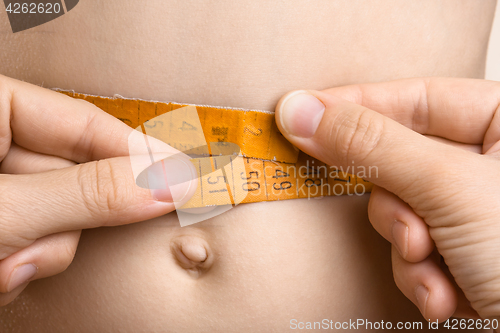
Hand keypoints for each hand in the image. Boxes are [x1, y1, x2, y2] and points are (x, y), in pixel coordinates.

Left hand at [0, 75, 194, 305]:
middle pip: (75, 173)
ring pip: (62, 211)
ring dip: (43, 249)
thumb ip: (88, 194)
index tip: (186, 175)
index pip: (84, 122)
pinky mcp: (4, 216)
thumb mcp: (6, 210)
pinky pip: (41, 233)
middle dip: (68, 222)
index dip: (138, 152)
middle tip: (44, 249)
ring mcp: (1, 182)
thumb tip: (172, 182)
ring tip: (4, 270)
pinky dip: (26, 260)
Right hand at [275, 78, 499, 323]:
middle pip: (401, 159)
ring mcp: (474, 210)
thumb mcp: (451, 190)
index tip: (302, 111)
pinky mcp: (460, 250)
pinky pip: (412, 246)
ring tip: (435, 269)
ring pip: (400, 208)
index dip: (356, 104)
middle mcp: (492, 165)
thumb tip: (304, 111)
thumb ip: (373, 145)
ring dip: (407, 246)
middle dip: (396, 204)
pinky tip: (446, 295)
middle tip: (409, 229)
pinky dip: (419, 274)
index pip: (417, 97)